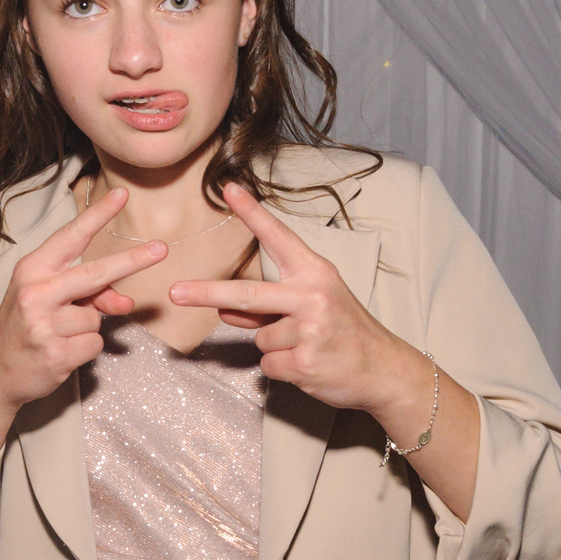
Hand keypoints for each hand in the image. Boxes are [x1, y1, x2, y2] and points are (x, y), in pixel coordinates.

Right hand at [0, 188, 169, 412]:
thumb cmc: (26, 326)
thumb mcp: (48, 301)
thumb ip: (89, 294)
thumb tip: (126, 303)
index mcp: (32, 270)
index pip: (71, 237)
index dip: (98, 215)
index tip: (123, 194)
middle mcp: (35, 292)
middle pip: (95, 273)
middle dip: (132, 260)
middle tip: (162, 249)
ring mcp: (44, 325)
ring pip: (97, 317)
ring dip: (87, 328)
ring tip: (60, 334)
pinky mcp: (55, 354)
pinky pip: (94, 343)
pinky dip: (85, 349)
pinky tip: (62, 351)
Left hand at [168, 183, 424, 418]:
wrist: (384, 369)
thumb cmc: (346, 333)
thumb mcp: (313, 307)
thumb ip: (268, 306)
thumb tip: (223, 308)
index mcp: (315, 272)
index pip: (278, 238)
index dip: (252, 213)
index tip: (228, 189)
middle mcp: (312, 295)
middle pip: (248, 293)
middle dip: (207, 292)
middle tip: (175, 292)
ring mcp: (310, 329)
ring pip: (260, 338)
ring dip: (275, 347)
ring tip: (308, 347)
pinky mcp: (306, 361)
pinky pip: (269, 364)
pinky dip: (282, 370)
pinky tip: (309, 365)